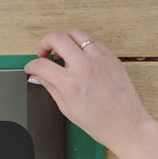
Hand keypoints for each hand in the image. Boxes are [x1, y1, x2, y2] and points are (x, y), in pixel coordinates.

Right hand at [25, 28, 156, 154]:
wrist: (126, 125)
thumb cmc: (99, 122)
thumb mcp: (67, 108)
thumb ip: (50, 87)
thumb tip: (38, 76)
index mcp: (71, 84)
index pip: (41, 64)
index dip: (31, 65)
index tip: (32, 68)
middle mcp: (85, 67)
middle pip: (56, 38)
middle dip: (45, 43)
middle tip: (45, 53)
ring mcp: (100, 59)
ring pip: (75, 33)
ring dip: (65, 40)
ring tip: (64, 53)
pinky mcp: (112, 57)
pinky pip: (93, 41)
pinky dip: (83, 45)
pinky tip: (81, 57)